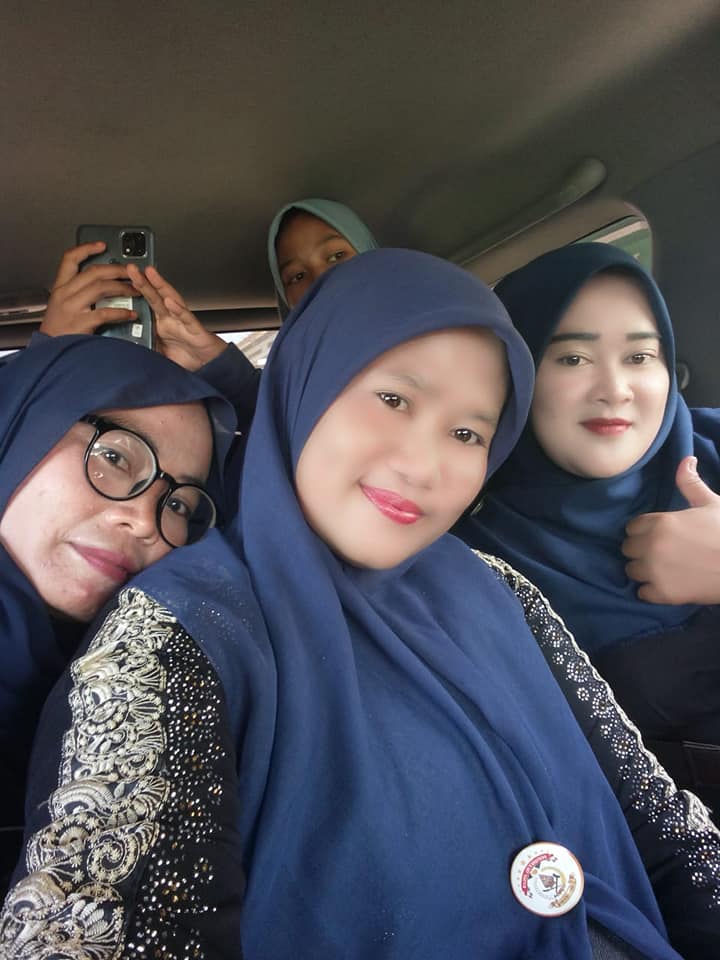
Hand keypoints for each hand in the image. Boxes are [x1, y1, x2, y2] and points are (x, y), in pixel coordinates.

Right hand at [40, 243, 137, 334]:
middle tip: (133, 272)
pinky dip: (121, 313)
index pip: (70, 259)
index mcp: (60, 287)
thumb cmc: (59, 330)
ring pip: (101, 287)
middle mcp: (65, 294)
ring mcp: (72, 308)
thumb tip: (103, 283)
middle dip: (116, 270)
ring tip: (136, 290)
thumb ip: (78, 293)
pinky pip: (105, 313)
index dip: (86, 249)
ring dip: (122, 287)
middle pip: (93, 272)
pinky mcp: (81, 323)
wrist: (49, 351)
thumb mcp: (62, 305)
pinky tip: (132, 314)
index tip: (102, 245)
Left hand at [126, 265, 225, 370]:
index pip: (146, 304)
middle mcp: (171, 319)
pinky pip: (186, 317)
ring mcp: (183, 322)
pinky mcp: (195, 329)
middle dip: (143, 281)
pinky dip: (178, 309)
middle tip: (131, 268)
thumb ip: (145, 350)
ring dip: (161, 286)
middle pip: (155, 297)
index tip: (120, 282)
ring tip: (150, 273)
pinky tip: (170, 301)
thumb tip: (126, 352)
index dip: (135, 293)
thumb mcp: (159, 356)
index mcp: (161, 324)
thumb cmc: (189, 357)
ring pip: (171, 300)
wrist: (210, 365)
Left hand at [623, 456, 719, 603]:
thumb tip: (686, 460)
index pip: (632, 527)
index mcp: (660, 522)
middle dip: (641, 549)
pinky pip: (642, 593)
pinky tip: (667, 585)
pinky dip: (652, 591)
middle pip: (628, 548)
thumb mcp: (712, 504)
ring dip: (643, 570)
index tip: (659, 534)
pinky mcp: (663, 594)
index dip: (644, 530)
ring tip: (663, 568)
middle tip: (661, 552)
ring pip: (631, 571)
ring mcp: (655, 572)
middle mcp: (651, 546)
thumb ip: (691, 484)